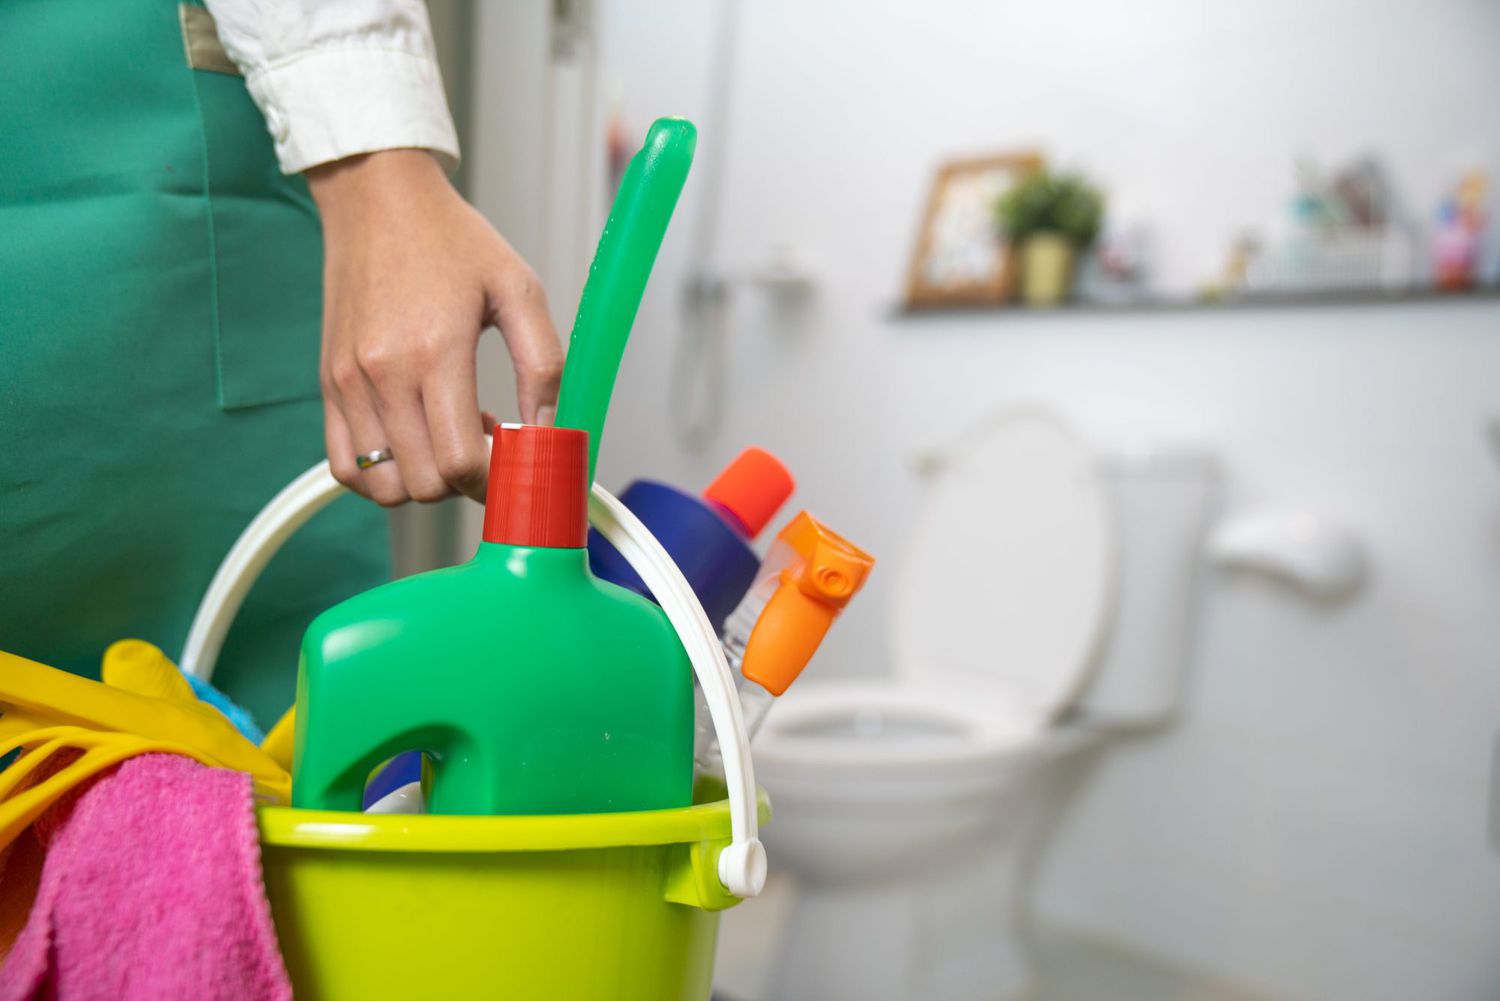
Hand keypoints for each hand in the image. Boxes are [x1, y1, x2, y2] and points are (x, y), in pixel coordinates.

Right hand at [308, 150, 563, 505]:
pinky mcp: (329, 385)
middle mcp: (383, 374)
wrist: (377, 197)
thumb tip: (551, 430)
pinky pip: (345, 467)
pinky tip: (412, 441)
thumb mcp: (519, 288)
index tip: (517, 466)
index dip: (498, 482)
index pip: (462, 462)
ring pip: (384, 487)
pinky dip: (381, 476)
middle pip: (426, 484)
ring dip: (425, 482)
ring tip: (448, 436)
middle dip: (467, 482)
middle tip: (488, 441)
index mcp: (435, 351)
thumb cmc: (451, 239)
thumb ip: (544, 363)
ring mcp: (348, 383)